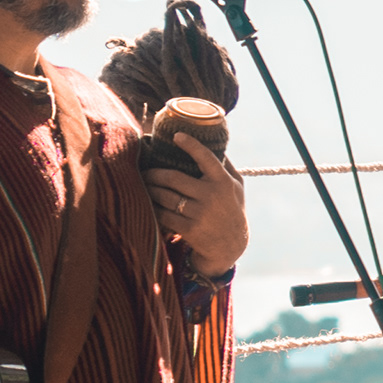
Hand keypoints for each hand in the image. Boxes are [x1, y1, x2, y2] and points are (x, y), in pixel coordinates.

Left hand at [145, 132, 249, 273]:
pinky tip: (148, 203)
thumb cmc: (232, 210)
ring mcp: (200, 213)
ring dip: (150, 189)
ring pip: (164, 196)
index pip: (206, 157)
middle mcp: (212, 196)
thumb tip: (213, 142)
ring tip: (144, 185)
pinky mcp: (189, 229)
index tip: (176, 136)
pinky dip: (153, 208)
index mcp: (223, 182)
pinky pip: (163, 214)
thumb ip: (226, 166)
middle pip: (173, 178)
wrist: (231, 246)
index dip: (190, 144)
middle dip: (154, 173)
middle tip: (145, 171)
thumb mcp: (237, 187)